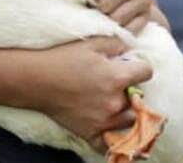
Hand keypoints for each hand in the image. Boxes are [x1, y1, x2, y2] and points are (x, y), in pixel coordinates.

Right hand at [23, 37, 153, 147]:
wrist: (35, 80)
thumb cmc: (62, 58)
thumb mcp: (91, 42)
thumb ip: (117, 42)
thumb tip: (131, 47)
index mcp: (117, 77)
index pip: (147, 72)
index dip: (140, 67)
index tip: (131, 66)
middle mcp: (114, 101)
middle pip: (140, 98)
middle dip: (132, 89)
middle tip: (117, 83)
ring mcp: (103, 120)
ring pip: (130, 119)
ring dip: (126, 110)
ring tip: (113, 101)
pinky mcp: (90, 132)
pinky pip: (111, 141)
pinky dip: (113, 135)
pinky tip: (109, 125)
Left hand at [61, 0, 153, 34]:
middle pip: (108, 3)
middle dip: (94, 8)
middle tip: (88, 8)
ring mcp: (144, 0)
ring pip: (118, 18)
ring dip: (103, 21)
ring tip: (96, 16)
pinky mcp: (147, 17)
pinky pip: (129, 30)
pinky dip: (116, 32)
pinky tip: (107, 27)